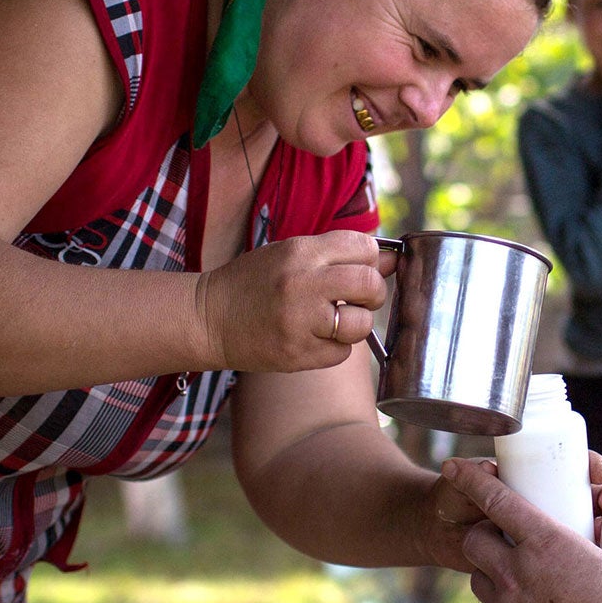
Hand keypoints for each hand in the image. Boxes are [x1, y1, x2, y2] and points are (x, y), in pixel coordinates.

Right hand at [193, 230, 389, 371]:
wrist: (208, 318)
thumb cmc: (254, 282)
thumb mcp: (289, 254)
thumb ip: (338, 254)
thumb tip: (393, 259)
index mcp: (300, 252)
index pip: (365, 247)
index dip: (370, 259)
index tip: (360, 269)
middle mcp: (302, 284)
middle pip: (370, 283)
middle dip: (372, 292)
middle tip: (356, 298)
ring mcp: (300, 322)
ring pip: (362, 324)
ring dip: (356, 324)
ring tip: (333, 320)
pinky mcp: (298, 354)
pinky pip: (343, 353)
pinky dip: (336, 348)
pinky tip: (314, 338)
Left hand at [443, 457, 601, 602]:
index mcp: (543, 543)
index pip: (495, 500)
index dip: (470, 479)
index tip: (452, 466)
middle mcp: (515, 572)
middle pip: (474, 540)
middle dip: (482, 531)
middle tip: (505, 534)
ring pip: (479, 578)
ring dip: (492, 569)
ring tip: (519, 574)